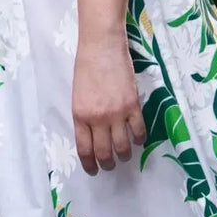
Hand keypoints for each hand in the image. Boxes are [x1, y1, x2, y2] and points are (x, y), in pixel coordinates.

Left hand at [72, 34, 145, 175]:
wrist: (101, 45)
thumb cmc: (86, 66)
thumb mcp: (78, 94)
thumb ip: (84, 116)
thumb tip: (92, 135)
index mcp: (79, 115)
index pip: (84, 149)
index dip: (90, 164)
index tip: (94, 171)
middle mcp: (97, 118)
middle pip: (104, 153)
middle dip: (107, 164)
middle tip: (110, 165)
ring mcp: (116, 113)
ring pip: (123, 147)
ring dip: (124, 155)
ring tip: (124, 155)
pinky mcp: (133, 106)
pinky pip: (138, 131)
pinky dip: (138, 139)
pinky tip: (137, 139)